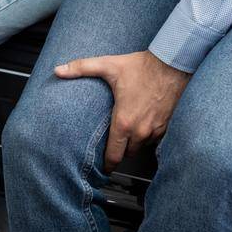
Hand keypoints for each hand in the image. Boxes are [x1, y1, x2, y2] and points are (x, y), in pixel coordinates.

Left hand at [55, 50, 190, 171]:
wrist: (172, 64)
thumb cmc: (142, 66)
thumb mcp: (108, 65)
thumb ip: (81, 67)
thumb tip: (59, 70)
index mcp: (124, 121)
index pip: (113, 155)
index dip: (106, 164)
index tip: (102, 167)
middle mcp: (140, 130)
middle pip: (127, 154)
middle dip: (118, 152)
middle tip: (110, 148)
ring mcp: (154, 130)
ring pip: (140, 147)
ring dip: (132, 144)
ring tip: (124, 135)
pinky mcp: (165, 126)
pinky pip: (153, 140)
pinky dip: (146, 137)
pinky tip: (139, 127)